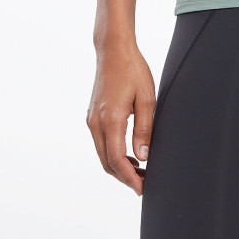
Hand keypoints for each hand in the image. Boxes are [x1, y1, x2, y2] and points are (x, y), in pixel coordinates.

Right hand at [87, 43, 156, 195]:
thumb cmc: (132, 69)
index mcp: (110, 119)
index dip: (129, 177)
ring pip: (102, 154)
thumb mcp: (147, 98)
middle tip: (144, 183)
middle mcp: (96, 123)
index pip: (117, 159)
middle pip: (107, 162)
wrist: (113, 50)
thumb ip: (144, 129)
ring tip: (140, 171)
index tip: (142, 188)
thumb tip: (143, 157)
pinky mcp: (92, 116)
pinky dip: (113, 154)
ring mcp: (92, 119)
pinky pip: (101, 143)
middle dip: (125, 177)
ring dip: (119, 166)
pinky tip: (129, 154)